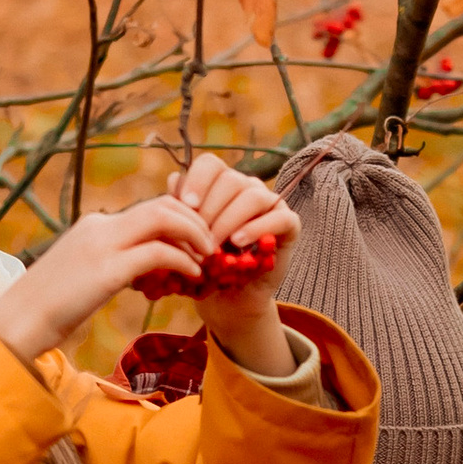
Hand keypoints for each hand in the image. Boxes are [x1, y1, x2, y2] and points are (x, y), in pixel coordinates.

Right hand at [0, 195, 212, 366]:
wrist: (17, 323)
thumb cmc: (48, 309)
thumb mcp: (82, 278)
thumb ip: (109, 266)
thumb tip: (137, 273)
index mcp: (94, 226)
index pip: (149, 209)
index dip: (181, 221)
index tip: (197, 243)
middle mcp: (100, 226)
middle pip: (162, 204)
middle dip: (196, 220)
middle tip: (212, 246)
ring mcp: (102, 245)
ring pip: (165, 218)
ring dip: (195, 234)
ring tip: (209, 257)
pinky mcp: (107, 270)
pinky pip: (159, 252)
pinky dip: (184, 260)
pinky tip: (192, 275)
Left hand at [178, 152, 300, 377]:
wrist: (228, 299)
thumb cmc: (204, 264)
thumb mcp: (186, 238)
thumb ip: (180, 210)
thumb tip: (173, 181)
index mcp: (220, 184)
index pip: (210, 164)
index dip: (197, 180)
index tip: (186, 205)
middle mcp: (247, 187)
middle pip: (230, 180)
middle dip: (210, 210)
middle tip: (198, 238)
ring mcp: (270, 203)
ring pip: (252, 196)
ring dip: (229, 220)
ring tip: (215, 246)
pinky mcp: (289, 224)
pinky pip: (278, 217)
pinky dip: (256, 229)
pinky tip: (238, 243)